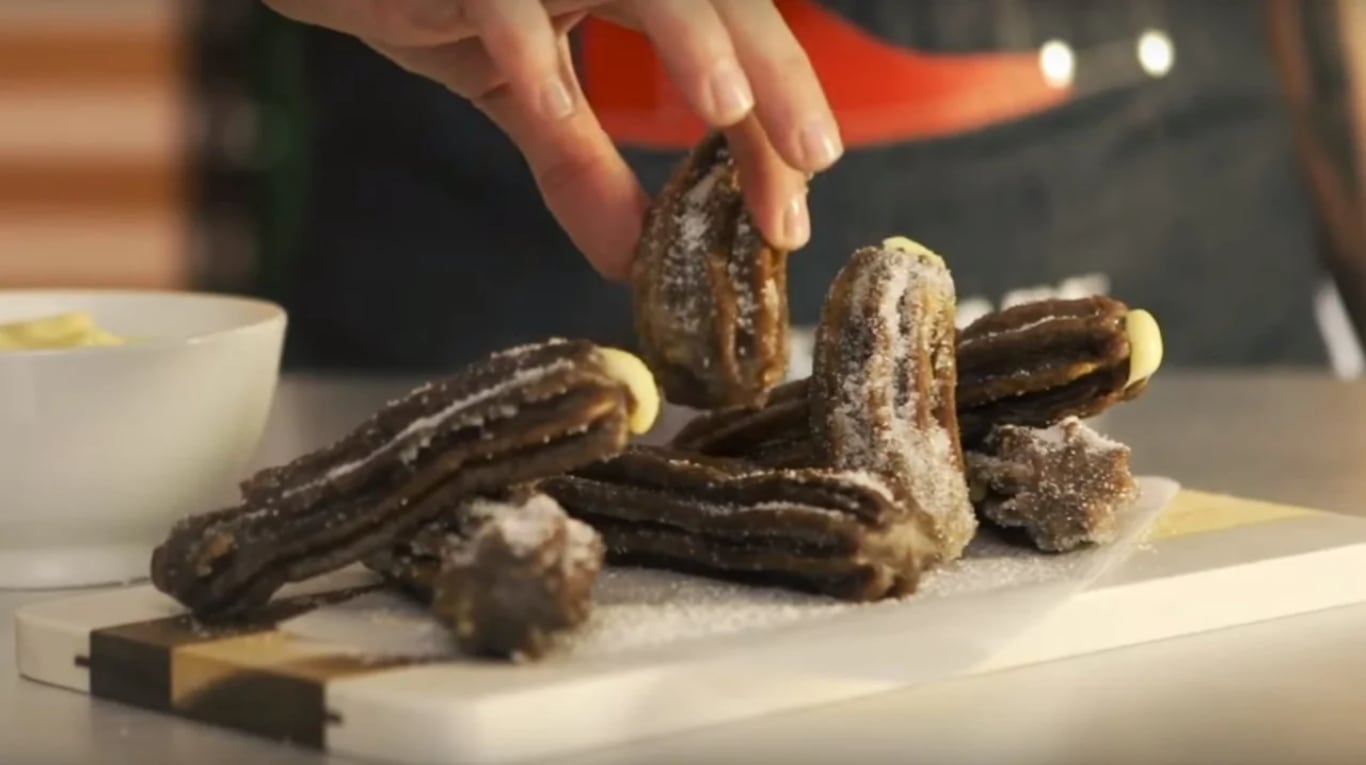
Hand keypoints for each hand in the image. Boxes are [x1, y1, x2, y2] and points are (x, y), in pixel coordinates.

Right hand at [261, 0, 841, 278]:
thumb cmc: (437, 1)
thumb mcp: (527, 98)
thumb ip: (581, 168)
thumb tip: (632, 263)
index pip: (727, 56)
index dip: (765, 133)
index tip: (789, 219)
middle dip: (772, 72)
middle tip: (812, 156)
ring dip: (686, 35)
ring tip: (727, 107)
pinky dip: (524, 41)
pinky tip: (549, 96)